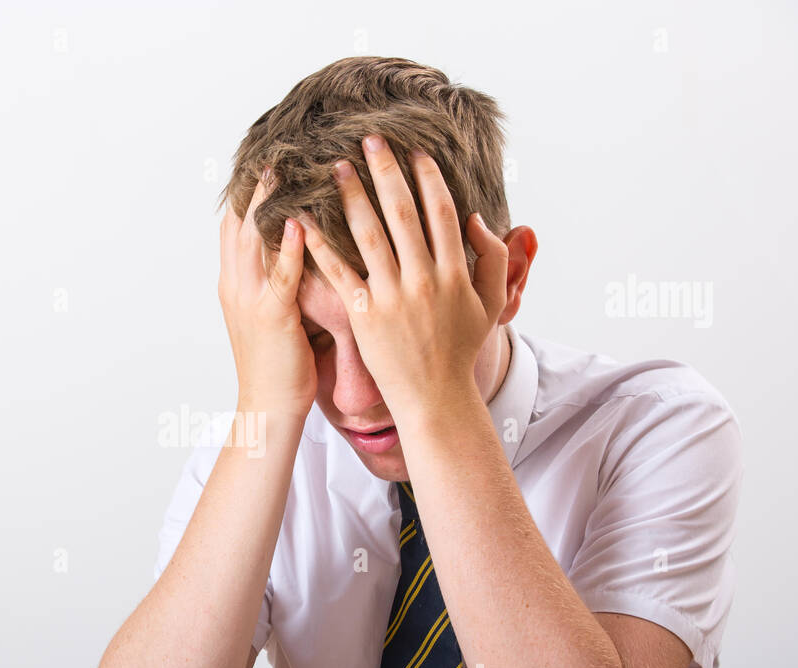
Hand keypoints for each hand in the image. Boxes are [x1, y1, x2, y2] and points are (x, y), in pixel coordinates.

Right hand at [217, 169, 313, 417]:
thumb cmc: (280, 367)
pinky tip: (298, 220)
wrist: (269, 409)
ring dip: (266, 203)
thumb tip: (296, 249)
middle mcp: (235, 286)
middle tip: (271, 149)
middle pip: (238, 223)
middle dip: (252, 186)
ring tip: (282, 169)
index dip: (246, 192)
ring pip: (252, 240)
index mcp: (235, 285)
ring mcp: (249, 300)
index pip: (235, 227)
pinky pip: (278, 274)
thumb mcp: (273, 315)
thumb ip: (278, 280)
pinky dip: (286, 246)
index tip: (263, 160)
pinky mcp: (270, 316)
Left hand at [297, 136, 508, 421]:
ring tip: (335, 167)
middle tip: (370, 138)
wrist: (435, 398)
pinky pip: (339, 273)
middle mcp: (424, 278)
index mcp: (454, 272)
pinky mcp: (364, 315)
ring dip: (352, 196)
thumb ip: (492, 258)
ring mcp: (392, 296)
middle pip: (403, 212)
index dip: (427, 177)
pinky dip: (321, 245)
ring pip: (369, 234)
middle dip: (386, 171)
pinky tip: (305, 221)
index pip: (441, 212)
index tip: (414, 151)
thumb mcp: (490, 305)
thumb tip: (476, 218)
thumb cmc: (459, 352)